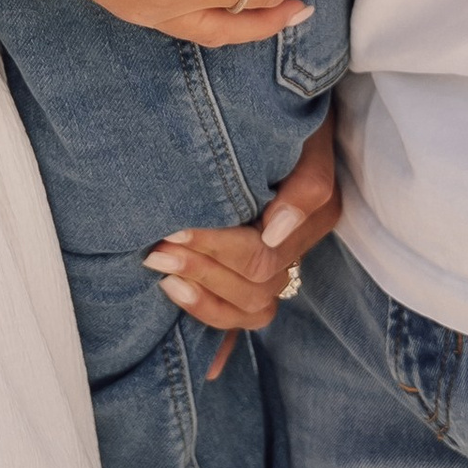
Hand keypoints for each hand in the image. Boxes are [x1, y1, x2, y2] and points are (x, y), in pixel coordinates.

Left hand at [145, 119, 343, 377]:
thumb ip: (304, 184)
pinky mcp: (256, 272)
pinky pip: (246, 322)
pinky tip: (205, 365)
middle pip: (255, 288)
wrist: (282, 101)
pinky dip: (225, 344)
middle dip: (202, 271)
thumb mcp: (305, 133)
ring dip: (205, 301)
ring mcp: (279, 264)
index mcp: (313, 217)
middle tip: (155, 251)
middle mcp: (297, 247)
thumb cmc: (287, 111)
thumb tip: (276, 233)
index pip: (262, 255)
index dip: (215, 249)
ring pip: (253, 312)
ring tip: (163, 277)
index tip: (171, 229)